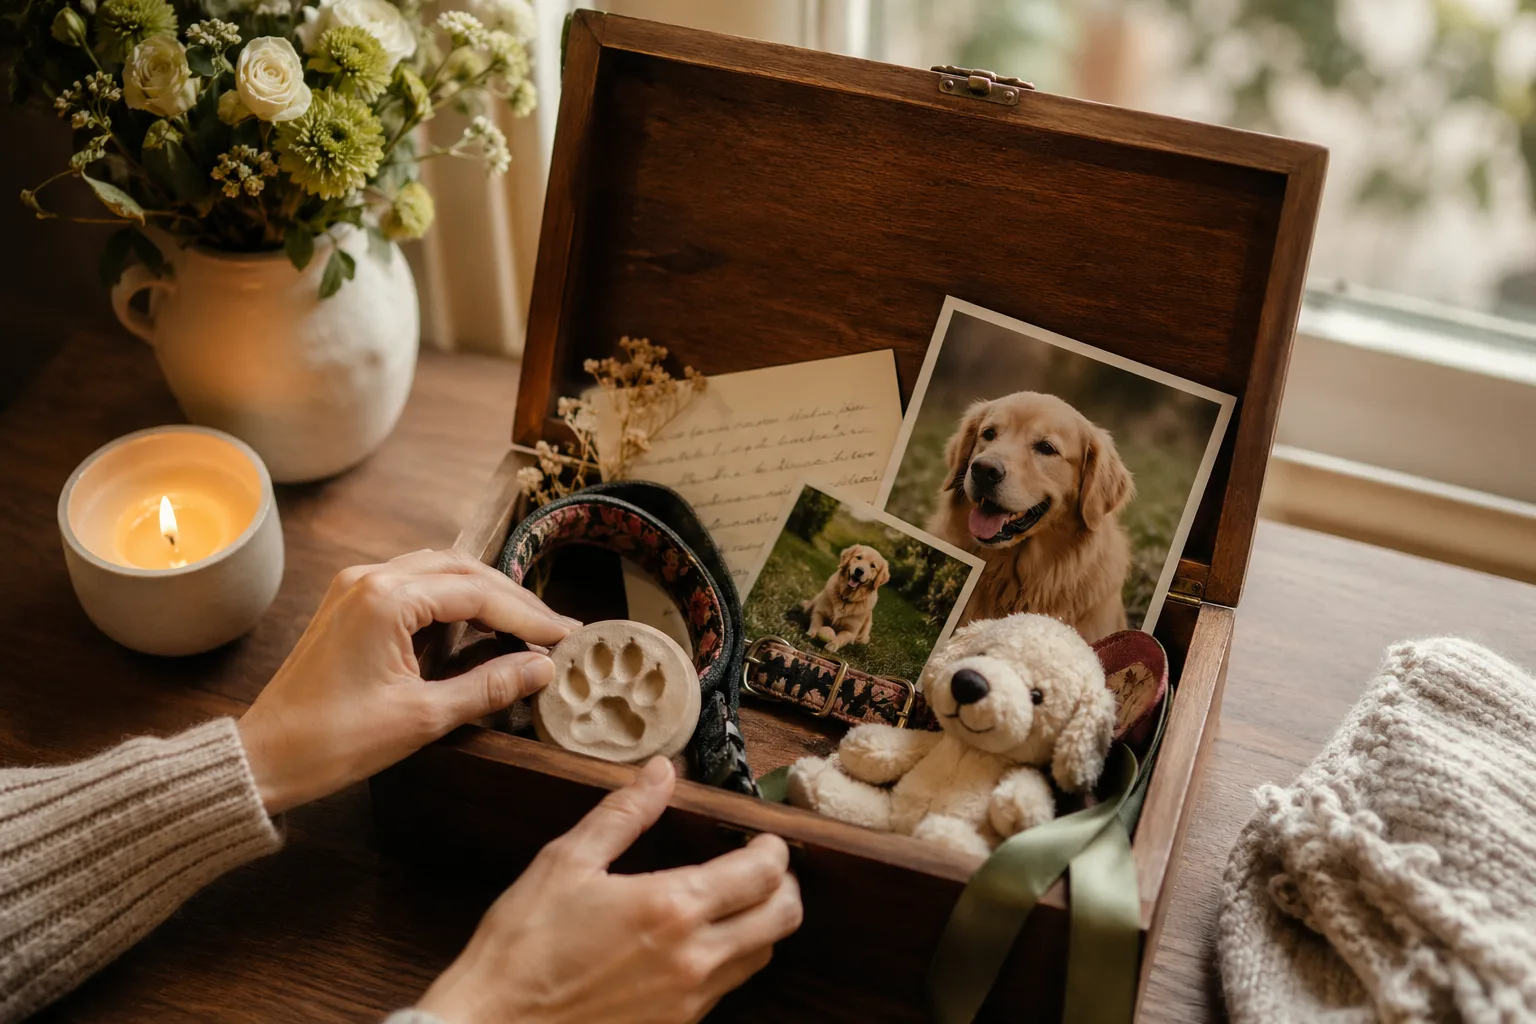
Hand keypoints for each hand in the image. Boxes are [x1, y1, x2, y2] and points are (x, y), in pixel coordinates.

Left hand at [238, 548, 576, 813]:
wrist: (264, 758)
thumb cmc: (334, 741)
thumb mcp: (423, 717)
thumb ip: (489, 687)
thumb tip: (543, 669)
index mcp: (386, 599)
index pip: (478, 595)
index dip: (528, 616)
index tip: (566, 635)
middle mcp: (370, 578)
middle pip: (462, 570)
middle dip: (512, 599)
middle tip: (552, 628)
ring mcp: (356, 587)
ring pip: (439, 570)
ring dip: (484, 593)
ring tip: (523, 625)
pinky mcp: (350, 604)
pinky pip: (414, 584)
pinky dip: (452, 599)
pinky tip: (477, 624)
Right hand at [416, 758, 802, 1023]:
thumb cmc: (523, 945)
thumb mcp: (567, 862)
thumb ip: (624, 813)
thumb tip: (662, 771)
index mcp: (672, 907)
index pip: (763, 874)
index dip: (774, 850)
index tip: (764, 838)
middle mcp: (694, 958)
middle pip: (782, 919)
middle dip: (783, 886)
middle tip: (763, 867)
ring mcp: (688, 1000)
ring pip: (760, 956)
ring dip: (761, 924)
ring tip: (736, 900)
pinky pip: (726, 988)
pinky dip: (730, 958)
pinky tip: (699, 940)